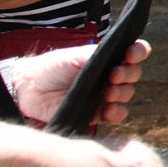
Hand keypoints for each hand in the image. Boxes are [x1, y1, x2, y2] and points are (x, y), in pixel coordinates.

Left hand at [4, 36, 150, 128]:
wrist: (29, 89)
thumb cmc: (52, 67)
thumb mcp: (74, 56)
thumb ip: (97, 56)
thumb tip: (118, 55)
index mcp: (106, 58)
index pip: (132, 52)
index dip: (138, 51)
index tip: (131, 54)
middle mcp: (109, 76)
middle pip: (133, 74)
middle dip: (128, 74)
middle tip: (114, 74)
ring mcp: (104, 95)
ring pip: (127, 94)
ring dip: (122, 93)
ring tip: (108, 93)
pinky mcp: (96, 114)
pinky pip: (117, 114)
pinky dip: (117, 112)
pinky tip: (107, 109)